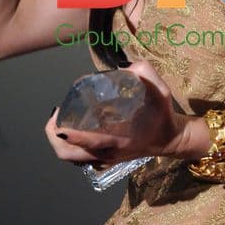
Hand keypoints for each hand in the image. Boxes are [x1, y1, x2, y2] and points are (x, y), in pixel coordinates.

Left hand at [45, 61, 191, 166]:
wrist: (171, 140)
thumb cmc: (163, 117)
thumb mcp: (162, 92)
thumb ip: (146, 75)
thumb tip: (124, 65)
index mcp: (119, 140)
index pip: (87, 142)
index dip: (69, 133)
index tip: (59, 116)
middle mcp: (107, 153)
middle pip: (68, 154)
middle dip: (54, 135)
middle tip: (56, 115)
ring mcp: (104, 158)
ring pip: (71, 157)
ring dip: (59, 140)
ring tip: (59, 120)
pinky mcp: (104, 159)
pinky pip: (78, 157)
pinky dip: (69, 144)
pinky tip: (71, 128)